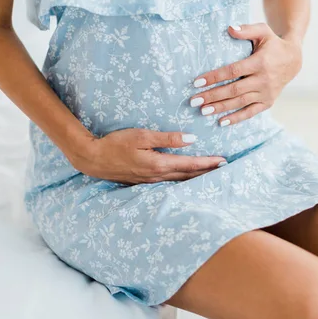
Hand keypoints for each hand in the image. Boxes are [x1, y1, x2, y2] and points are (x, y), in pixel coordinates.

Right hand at [69, 128, 226, 184]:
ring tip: (209, 175)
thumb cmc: (116, 143)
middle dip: (207, 173)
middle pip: (188, 176)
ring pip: (179, 181)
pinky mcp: (144, 181)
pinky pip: (169, 183)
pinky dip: (181, 180)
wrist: (94, 159)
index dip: (208, 163)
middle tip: (224, 170)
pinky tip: (185, 179)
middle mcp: (157, 175)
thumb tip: (191, 139)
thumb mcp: (142, 136)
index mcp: (159, 163)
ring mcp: (150, 181)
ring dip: (196, 178)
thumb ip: (167, 138)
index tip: (223, 161)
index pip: (190, 164)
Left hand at [190, 23, 302, 125]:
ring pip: (240, 102)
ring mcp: (266, 93)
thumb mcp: (263, 31)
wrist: (293, 60)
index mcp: (260, 62)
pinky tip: (221, 122)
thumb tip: (229, 28)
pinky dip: (236, 118)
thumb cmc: (273, 44)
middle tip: (194, 101)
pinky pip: (250, 112)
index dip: (214, 77)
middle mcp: (264, 80)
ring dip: (221, 108)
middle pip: (234, 90)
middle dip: (212, 96)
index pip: (233, 71)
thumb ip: (247, 30)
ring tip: (203, 111)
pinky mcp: (268, 102)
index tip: (197, 82)